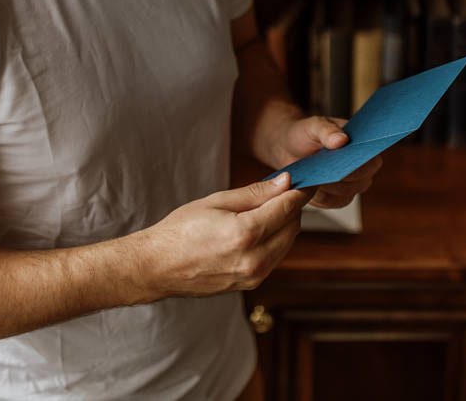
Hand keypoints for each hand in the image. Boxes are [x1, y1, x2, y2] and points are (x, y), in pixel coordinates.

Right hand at [138, 173, 312, 297]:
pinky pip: (275, 258)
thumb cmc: (181, 230)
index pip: (287, 208)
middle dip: (292, 207)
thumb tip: (285, 182)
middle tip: (284, 191)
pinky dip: (275, 241)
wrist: (159, 267)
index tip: (306, 180)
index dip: (300, 191)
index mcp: (245, 233)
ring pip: (287, 243)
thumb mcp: (216, 202)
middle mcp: (255, 259)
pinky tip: (260, 229)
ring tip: (269, 208)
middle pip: (293, 226)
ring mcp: (254, 276)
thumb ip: (255, 193)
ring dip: (285, 224)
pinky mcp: (251, 284)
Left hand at [271, 115, 382, 209]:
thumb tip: (342, 140)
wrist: (289, 147)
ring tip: (312, 175)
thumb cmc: (306, 133)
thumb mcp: (314, 125)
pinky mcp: (335, 199)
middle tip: (322, 170)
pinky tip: (308, 185)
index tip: (344, 162)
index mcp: (363, 147)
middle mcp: (362, 170)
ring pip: (345, 194)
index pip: (372, 161)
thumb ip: (327, 130)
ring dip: (328, 186)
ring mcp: (350, 186)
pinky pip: (331, 202)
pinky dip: (319, 196)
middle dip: (341, 177)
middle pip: (360, 182)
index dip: (361, 164)